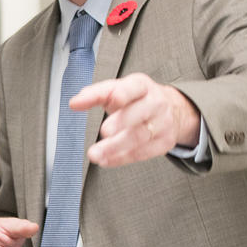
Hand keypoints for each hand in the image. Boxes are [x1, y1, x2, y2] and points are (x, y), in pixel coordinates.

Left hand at [72, 73, 200, 166]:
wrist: (172, 109)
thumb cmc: (136, 98)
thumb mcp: (117, 89)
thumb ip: (94, 94)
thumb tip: (74, 103)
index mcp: (141, 85)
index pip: (133, 87)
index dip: (123, 93)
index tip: (112, 98)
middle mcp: (155, 103)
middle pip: (139, 113)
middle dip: (121, 122)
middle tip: (104, 131)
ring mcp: (162, 123)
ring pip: (140, 136)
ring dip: (115, 147)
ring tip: (96, 154)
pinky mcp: (164, 142)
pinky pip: (143, 152)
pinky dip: (122, 158)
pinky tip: (107, 160)